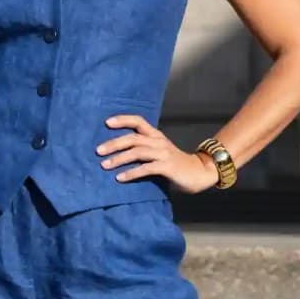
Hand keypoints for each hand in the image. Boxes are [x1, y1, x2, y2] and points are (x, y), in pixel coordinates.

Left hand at [96, 113, 220, 194]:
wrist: (200, 172)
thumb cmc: (176, 165)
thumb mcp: (159, 153)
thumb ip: (144, 151)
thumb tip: (118, 155)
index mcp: (156, 136)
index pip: (138, 121)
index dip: (123, 120)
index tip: (107, 122)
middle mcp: (159, 141)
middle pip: (133, 138)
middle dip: (114, 143)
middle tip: (98, 151)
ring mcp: (163, 153)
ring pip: (137, 152)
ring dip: (119, 159)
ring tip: (105, 165)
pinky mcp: (167, 167)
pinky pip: (146, 168)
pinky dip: (131, 173)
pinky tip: (120, 178)